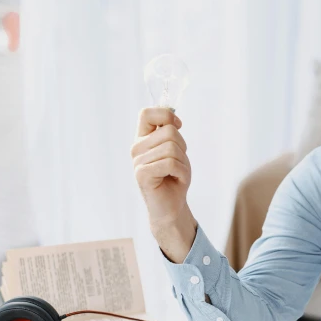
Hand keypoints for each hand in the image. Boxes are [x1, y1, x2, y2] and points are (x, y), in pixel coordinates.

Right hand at [131, 108, 195, 262]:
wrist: (171, 206)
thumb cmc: (174, 177)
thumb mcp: (176, 150)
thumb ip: (171, 133)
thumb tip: (173, 119)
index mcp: (143, 138)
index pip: (146, 113)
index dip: (165, 115)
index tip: (177, 126)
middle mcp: (137, 148)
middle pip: (169, 131)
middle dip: (182, 147)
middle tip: (177, 164)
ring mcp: (137, 161)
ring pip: (172, 148)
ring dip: (183, 162)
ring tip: (176, 173)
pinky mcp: (142, 174)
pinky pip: (170, 163)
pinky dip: (182, 172)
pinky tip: (176, 180)